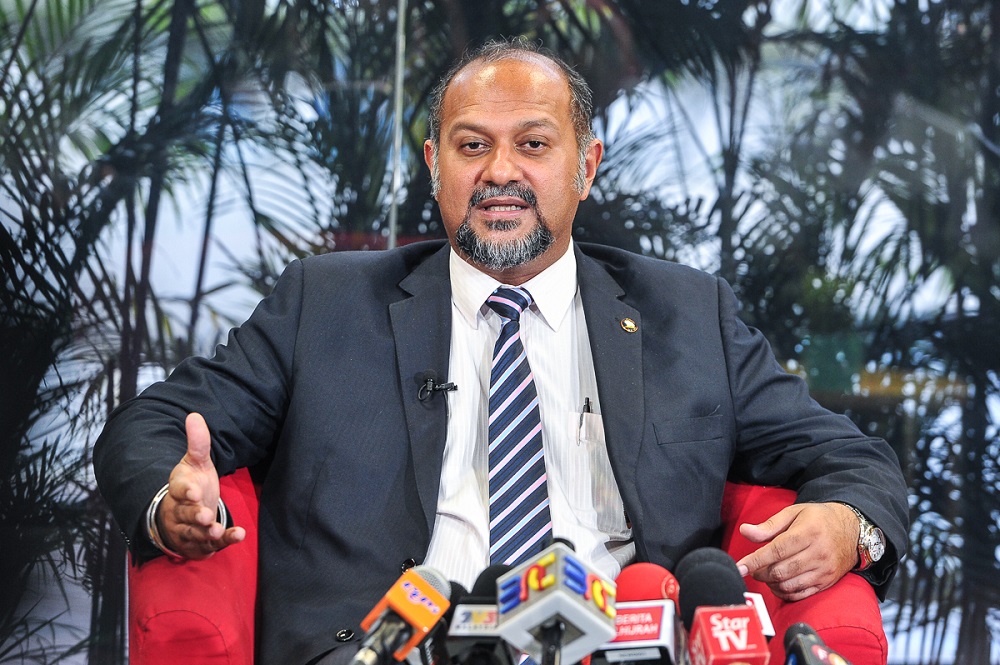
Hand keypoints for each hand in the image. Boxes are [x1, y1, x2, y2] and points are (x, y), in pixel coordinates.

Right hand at [156, 412, 245, 558]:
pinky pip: (211, 547)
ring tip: (216, 531)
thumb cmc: (190, 485)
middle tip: (206, 517)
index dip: (186, 492)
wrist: (179, 517)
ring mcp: (188, 530)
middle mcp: (180, 512)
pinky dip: (225, 541)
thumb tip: (194, 415)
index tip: (194, 492)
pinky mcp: (200, 545)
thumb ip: (198, 443)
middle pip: (185, 515)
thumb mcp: (194, 463)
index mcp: (178, 489)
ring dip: (206, 533)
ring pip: (194, 534)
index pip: (178, 490)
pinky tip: (239, 535)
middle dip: (195, 516)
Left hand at [734, 502, 857, 601]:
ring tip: (765, 574)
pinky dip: (784, 592)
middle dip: (760, 573)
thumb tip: (745, 531)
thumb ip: (769, 525)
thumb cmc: (819, 519)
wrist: (852, 530)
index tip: (740, 567)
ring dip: (771, 583)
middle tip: (752, 569)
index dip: (755, 560)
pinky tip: (778, 584)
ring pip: (789, 585)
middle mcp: (818, 553)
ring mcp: (824, 570)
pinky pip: (801, 594)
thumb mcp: (794, 513)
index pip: (777, 550)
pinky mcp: (826, 582)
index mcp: (808, 532)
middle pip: (781, 571)